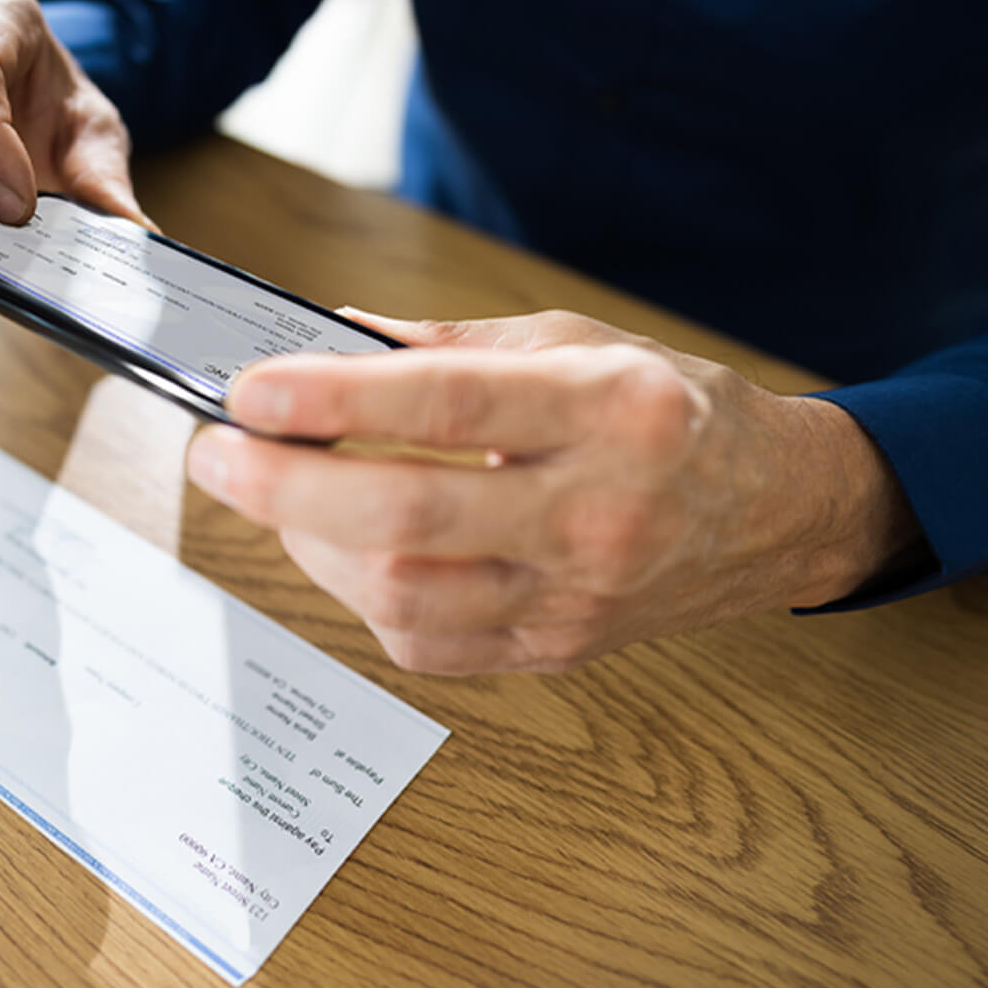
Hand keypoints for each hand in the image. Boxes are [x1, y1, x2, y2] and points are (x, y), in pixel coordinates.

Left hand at [186, 309, 921, 673]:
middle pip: (409, 520)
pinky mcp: (555, 649)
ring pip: (406, 597)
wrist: (772, 512)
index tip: (249, 391)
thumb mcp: (577, 341)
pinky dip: (363, 595)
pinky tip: (344, 549)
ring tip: (279, 493)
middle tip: (215, 452)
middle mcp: (597, 511)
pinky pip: (427, 645)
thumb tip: (328, 338)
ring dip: (312, 545)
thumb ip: (449, 344)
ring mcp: (577, 596)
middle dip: (285, 490)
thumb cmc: (670, 410)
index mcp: (609, 409)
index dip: (334, 402)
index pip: (448, 406)